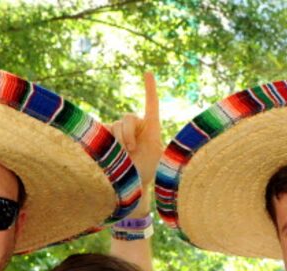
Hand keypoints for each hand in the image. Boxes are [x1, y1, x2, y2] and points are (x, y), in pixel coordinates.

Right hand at [107, 72, 161, 198]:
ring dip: (119, 141)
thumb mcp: (161, 159)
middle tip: (131, 149)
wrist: (132, 183)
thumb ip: (166, 148)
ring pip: (116, 125)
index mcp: (151, 127)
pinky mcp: (106, 136)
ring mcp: (120, 130)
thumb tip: (182, 146)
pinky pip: (104, 131)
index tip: (148, 72)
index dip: (150, 88)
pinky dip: (107, 140)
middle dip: (128, 133)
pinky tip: (110, 150)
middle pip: (128, 117)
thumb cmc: (148, 172)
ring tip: (124, 155)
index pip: (151, 104)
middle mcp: (136, 125)